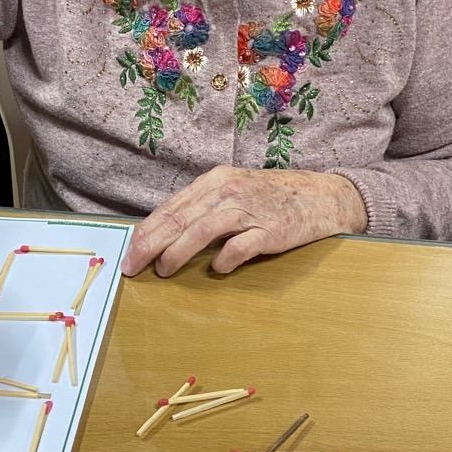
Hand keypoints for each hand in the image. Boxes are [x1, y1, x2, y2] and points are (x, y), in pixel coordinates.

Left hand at [121, 166, 367, 277]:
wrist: (322, 196)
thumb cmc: (272, 198)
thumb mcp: (234, 192)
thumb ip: (203, 208)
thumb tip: (164, 235)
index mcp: (216, 181)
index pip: (172, 207)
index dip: (147, 231)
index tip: (129, 252)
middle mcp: (229, 191)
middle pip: (181, 218)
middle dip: (151, 244)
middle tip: (133, 266)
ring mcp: (250, 210)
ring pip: (202, 230)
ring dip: (178, 252)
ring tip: (164, 270)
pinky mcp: (270, 230)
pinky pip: (239, 247)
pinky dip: (224, 259)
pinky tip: (216, 269)